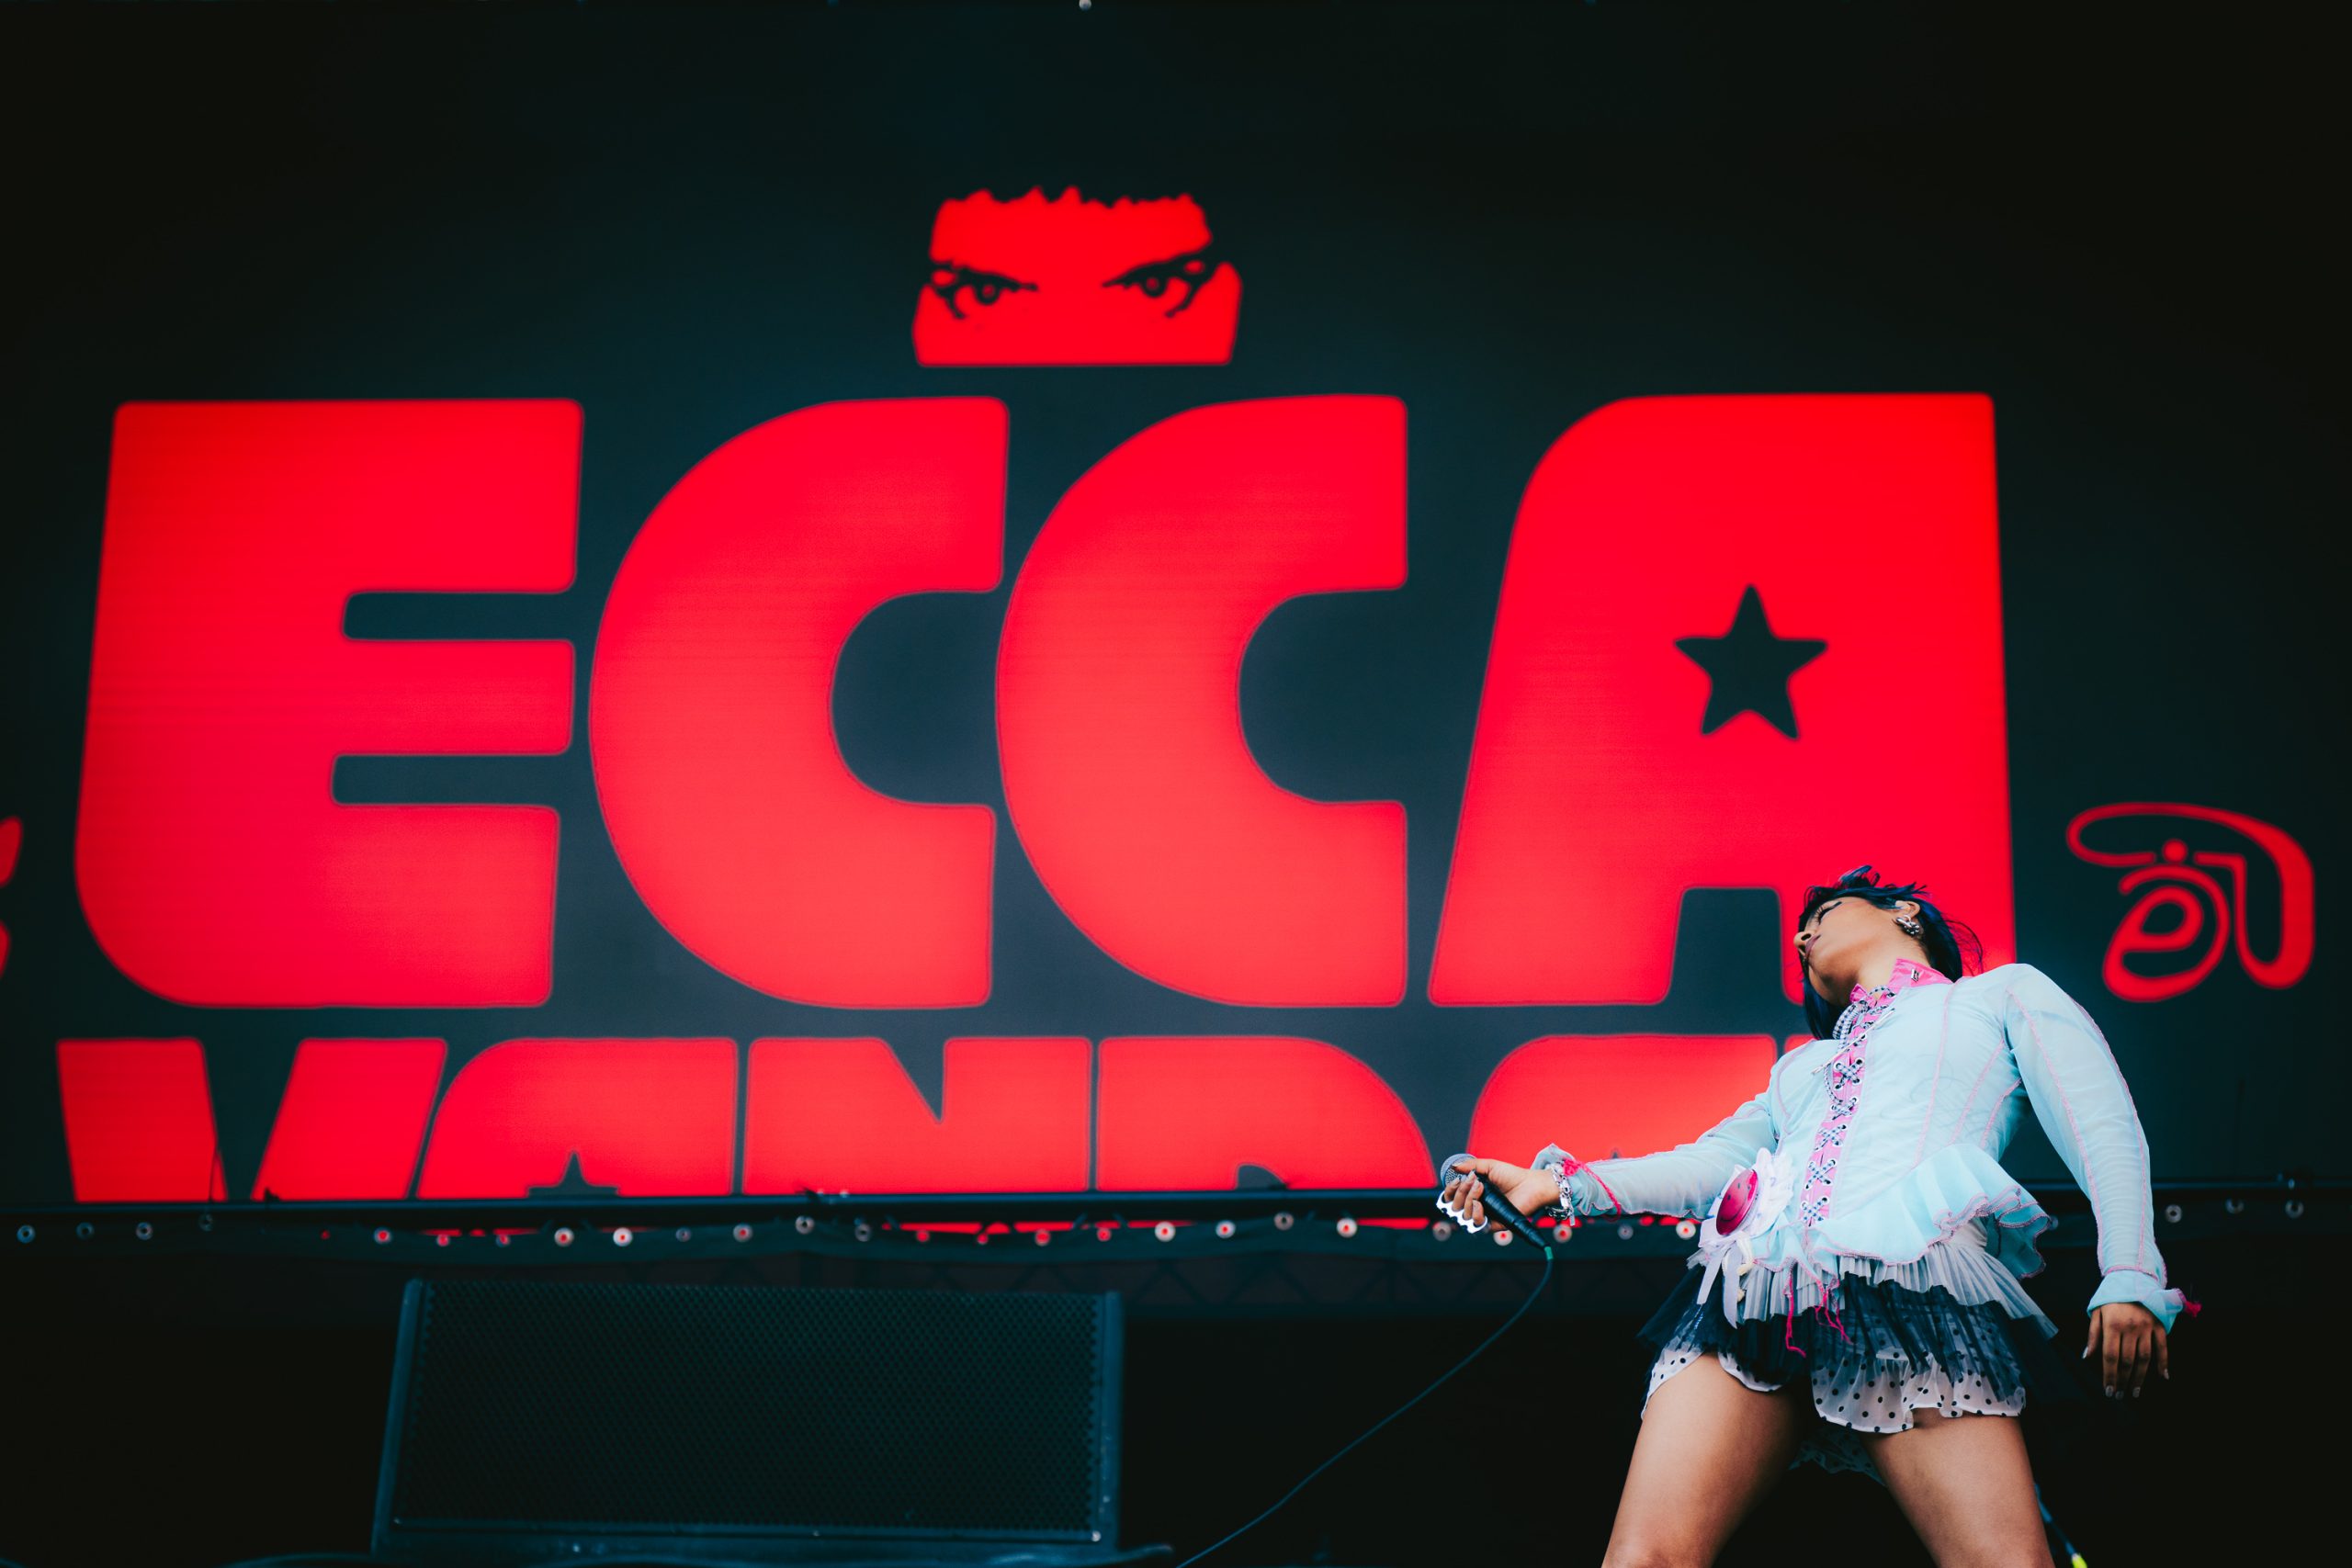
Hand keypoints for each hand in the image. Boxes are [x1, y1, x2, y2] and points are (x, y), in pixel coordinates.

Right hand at [1437, 1156, 1561, 1230]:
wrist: (1530, 1185)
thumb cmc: (1513, 1176)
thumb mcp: (1489, 1166)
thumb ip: (1470, 1165)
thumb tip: (1454, 1167)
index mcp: (1473, 1193)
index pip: (1452, 1197)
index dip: (1449, 1191)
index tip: (1456, 1182)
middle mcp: (1476, 1205)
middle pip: (1454, 1206)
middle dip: (1461, 1192)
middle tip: (1474, 1183)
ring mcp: (1484, 1215)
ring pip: (1463, 1216)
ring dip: (1468, 1201)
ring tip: (1480, 1190)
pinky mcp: (1492, 1225)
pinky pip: (1476, 1225)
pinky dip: (1475, 1214)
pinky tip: (1480, 1205)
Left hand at [2084, 1302, 2166, 1397]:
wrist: (2132, 1277)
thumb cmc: (2110, 1298)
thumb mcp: (2096, 1312)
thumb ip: (2093, 1335)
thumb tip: (2087, 1357)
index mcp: (2112, 1325)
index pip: (2110, 1356)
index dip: (2109, 1375)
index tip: (2108, 1390)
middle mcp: (2131, 1328)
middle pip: (2127, 1361)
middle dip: (2123, 1381)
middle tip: (2120, 1396)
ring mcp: (2146, 1327)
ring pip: (2145, 1358)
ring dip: (2140, 1377)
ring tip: (2136, 1392)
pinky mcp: (2159, 1326)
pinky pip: (2163, 1347)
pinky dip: (2164, 1362)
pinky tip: (2163, 1377)